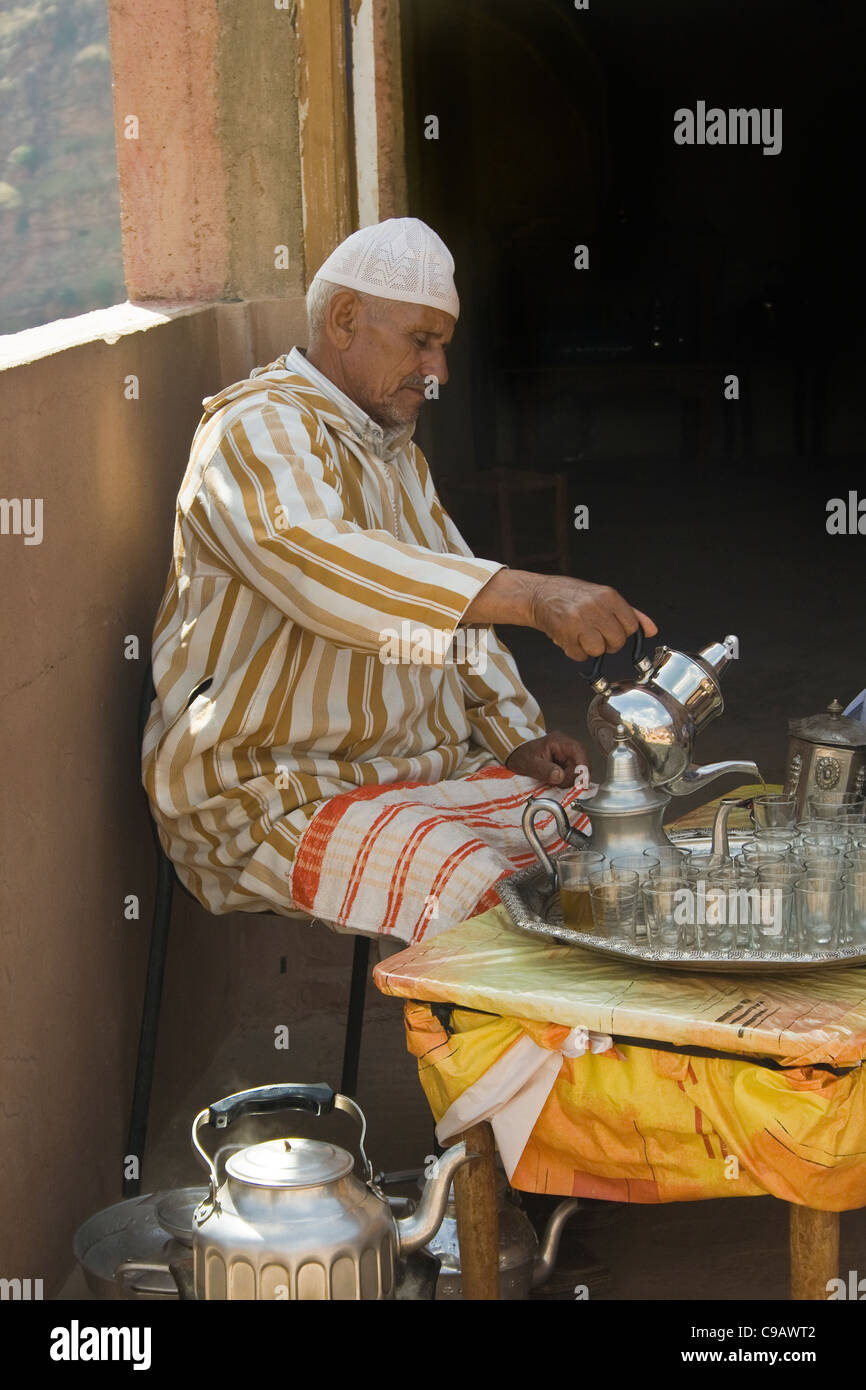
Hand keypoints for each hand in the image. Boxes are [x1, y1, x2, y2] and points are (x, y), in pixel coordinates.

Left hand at [505, 731, 589, 786]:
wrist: (515, 757)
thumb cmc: (521, 756)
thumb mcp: (530, 765)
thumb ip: (545, 770)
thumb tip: (560, 776)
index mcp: (559, 741)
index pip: (579, 752)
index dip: (582, 768)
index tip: (579, 782)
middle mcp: (566, 745)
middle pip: (582, 761)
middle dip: (575, 776)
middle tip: (562, 784)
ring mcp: (567, 753)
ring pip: (580, 768)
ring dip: (572, 779)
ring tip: (558, 783)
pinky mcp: (566, 762)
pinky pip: (574, 772)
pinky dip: (568, 780)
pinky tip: (558, 782)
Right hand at [529, 576, 656, 662]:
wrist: (538, 594)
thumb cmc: (573, 596)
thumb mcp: (604, 597)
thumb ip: (630, 613)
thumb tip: (652, 630)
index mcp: (608, 596)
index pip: (631, 626)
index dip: (623, 631)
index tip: (612, 628)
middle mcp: (595, 607)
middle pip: (617, 641)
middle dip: (608, 642)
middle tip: (595, 633)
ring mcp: (578, 621)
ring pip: (599, 650)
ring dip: (591, 648)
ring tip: (582, 635)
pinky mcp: (564, 634)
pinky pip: (580, 656)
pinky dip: (576, 652)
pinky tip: (571, 638)